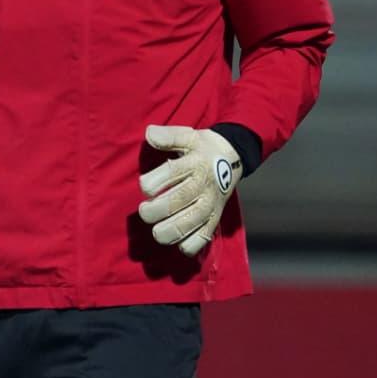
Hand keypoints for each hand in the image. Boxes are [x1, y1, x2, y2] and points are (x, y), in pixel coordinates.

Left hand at [137, 125, 241, 255]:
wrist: (232, 158)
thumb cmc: (201, 148)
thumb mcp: (187, 136)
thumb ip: (168, 136)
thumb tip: (149, 133)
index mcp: (194, 163)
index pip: (171, 173)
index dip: (152, 182)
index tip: (144, 186)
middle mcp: (203, 185)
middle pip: (178, 201)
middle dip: (156, 210)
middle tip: (144, 211)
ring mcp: (210, 204)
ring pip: (191, 223)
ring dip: (170, 231)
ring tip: (156, 231)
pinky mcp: (215, 218)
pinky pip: (204, 237)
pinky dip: (191, 244)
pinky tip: (178, 243)